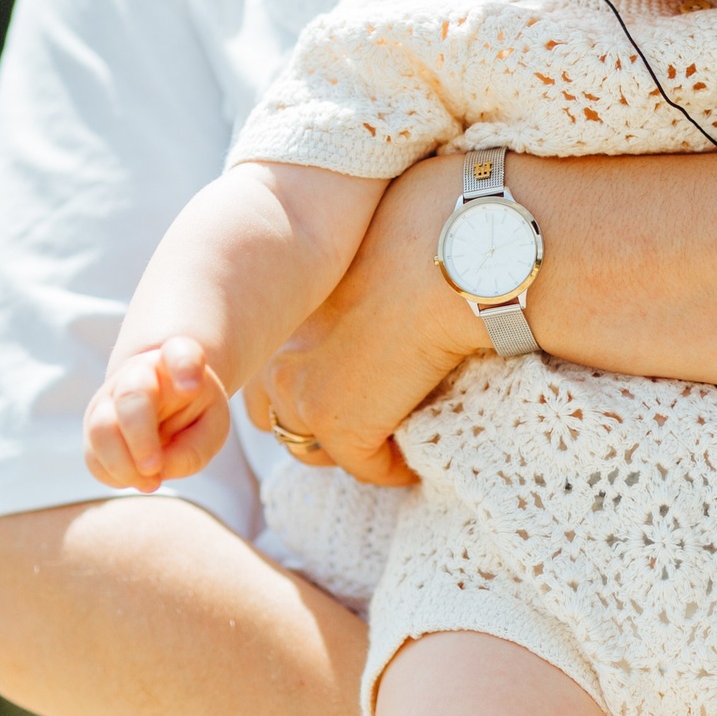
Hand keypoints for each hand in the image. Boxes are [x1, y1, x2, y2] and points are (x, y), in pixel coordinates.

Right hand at [83, 337, 231, 491]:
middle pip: (131, 397)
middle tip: (155, 469)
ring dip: (124, 466)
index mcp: (176, 362)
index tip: (192, 386)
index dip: (184, 367)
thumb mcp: (211, 429)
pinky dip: (115, 476)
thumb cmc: (192, 412)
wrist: (162, 402)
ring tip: (151, 483)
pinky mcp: (93, 424)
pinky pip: (93, 457)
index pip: (180, 354)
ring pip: (101, 429)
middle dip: (140, 438)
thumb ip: (192, 452)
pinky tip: (137, 478)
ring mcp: (109, 397)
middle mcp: (138, 373)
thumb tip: (155, 472)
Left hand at [243, 156, 485, 486]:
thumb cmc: (425, 248)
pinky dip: (394, 468)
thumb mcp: (367, 269)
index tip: (353, 387)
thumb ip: (352, 301)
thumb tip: (378, 320)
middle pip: (276, 416)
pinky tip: (421, 454)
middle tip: (368, 421)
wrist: (446, 262)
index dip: (309, 385)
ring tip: (394, 441)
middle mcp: (277, 355)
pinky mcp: (340, 424)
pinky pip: (368, 468)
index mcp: (282, 315)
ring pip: (313, 450)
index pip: (270, 373)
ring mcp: (303, 393)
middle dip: (315, 426)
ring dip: (351, 450)